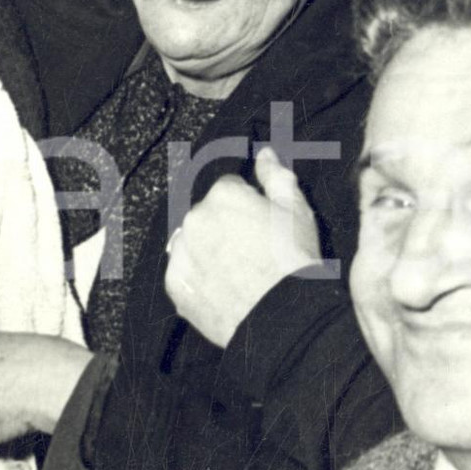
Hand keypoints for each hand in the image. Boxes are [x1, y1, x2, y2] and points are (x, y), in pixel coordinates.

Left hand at [165, 147, 322, 347]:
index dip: (247, 205)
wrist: (283, 315)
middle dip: (223, 227)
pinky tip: (222, 290)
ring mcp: (181, 252)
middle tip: (250, 253)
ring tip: (236, 274)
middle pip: (206, 216)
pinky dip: (197, 280)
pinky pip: (183, 275)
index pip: (228, 188)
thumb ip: (275, 176)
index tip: (260, 225)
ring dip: (206, 252)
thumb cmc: (294, 260)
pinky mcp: (175, 284)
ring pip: (191, 244)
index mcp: (222, 195)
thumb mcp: (295, 210)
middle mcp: (194, 218)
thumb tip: (263, 153)